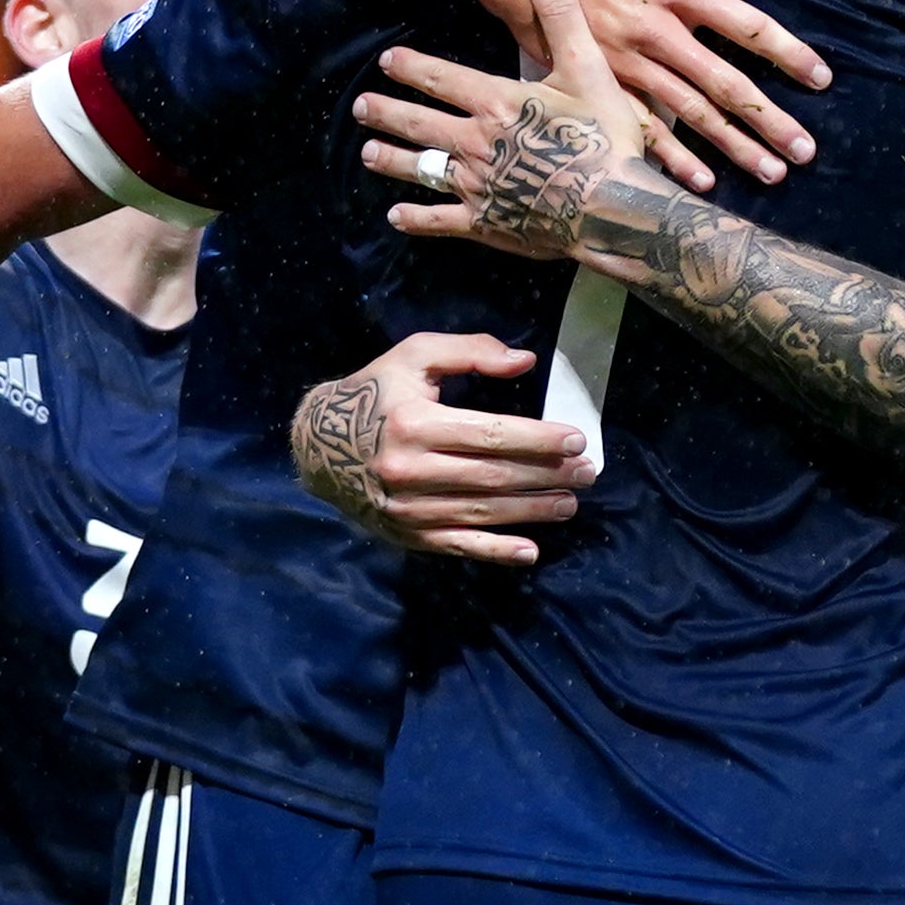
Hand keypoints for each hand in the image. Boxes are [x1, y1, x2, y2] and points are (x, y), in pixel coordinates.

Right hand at [294, 332, 586, 563]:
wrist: (317, 444)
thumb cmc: (377, 392)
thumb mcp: (414, 355)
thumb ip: (470, 352)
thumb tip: (525, 361)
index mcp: (414, 422)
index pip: (491, 434)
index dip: (538, 439)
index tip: (576, 440)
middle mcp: (409, 468)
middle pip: (493, 476)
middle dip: (546, 475)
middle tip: (587, 473)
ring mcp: (406, 507)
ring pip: (481, 513)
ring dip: (532, 511)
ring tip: (570, 503)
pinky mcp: (405, 533)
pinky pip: (457, 545)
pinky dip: (495, 552)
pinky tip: (531, 552)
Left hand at [362, 0, 688, 276]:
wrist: (613, 209)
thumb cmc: (604, 139)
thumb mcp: (589, 71)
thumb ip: (562, 19)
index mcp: (496, 102)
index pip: (442, 79)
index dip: (412, 68)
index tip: (387, 61)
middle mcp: (476, 142)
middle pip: (419, 123)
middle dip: (387, 112)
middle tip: (360, 107)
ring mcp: (477, 185)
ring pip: (422, 169)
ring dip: (392, 160)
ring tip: (367, 153)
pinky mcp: (485, 222)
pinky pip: (440, 220)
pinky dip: (416, 219)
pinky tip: (396, 216)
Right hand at [440, 0, 824, 185]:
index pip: (746, 26)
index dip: (787, 53)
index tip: (820, 79)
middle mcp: (658, 32)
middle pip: (726, 83)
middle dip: (770, 119)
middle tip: (804, 151)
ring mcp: (628, 64)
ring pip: (692, 114)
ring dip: (733, 146)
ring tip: (770, 174)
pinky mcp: (598, 85)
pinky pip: (642, 127)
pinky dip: (672, 157)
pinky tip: (702, 183)